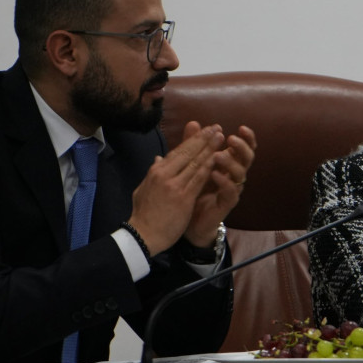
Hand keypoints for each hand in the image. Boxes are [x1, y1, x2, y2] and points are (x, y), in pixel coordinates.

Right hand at [126, 125, 224, 254]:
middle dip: (203, 139)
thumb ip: (153, 172)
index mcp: (156, 171)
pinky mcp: (183, 198)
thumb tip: (158, 158)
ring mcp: (174, 185)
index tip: (204, 131)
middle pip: (187, 152)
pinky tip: (217, 158)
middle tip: (216, 127)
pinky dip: (208, 167)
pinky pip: (198, 179)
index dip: (192, 140)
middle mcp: (164, 174)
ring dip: (209, 149)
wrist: (143, 235)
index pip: (177, 151)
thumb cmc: (143, 214)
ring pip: (195, 163)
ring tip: (220, 137)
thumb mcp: (143, 188)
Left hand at [184, 123, 257, 246]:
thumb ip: (194, 145)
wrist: (188, 220)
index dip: (247, 138)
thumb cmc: (193, 189)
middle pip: (248, 159)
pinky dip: (224, 182)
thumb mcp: (191, 164)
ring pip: (241, 174)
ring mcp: (232, 189)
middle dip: (242, 147)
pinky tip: (215, 174)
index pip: (244, 148)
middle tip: (231, 139)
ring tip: (218, 155)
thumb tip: (194, 123)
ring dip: (231, 163)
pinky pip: (231, 192)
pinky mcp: (226, 203)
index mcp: (229, 163)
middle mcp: (234, 175)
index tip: (242, 127)